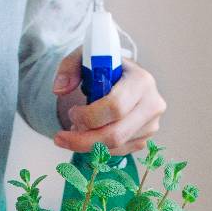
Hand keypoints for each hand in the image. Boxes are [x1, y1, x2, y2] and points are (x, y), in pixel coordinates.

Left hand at [52, 48, 166, 154]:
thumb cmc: (103, 68)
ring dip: (87, 145)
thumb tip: (59, 89)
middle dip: (83, 140)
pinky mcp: (144, 139)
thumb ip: (68, 68)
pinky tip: (89, 135)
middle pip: (115, 135)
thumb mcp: (84, 58)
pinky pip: (117, 152)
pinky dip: (98, 149)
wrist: (121, 78)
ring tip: (75, 131)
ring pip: (114, 147)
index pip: (115, 107)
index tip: (72, 112)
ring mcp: (151, 125)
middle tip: (61, 137)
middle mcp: (152, 104)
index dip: (88, 116)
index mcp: (141, 81)